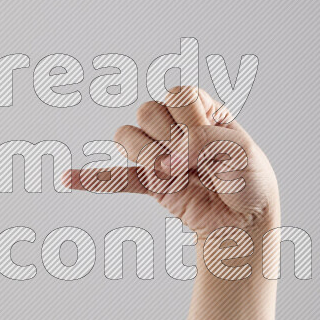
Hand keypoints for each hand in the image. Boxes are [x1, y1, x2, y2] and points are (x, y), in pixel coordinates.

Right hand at [65, 86, 279, 240]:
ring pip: (128, 138)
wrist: (245, 224)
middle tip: (190, 161)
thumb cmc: (250, 182)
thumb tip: (168, 156)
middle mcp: (177, 128)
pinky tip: (68, 179)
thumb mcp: (240, 152)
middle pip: (146, 112)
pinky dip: (93, 178)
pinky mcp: (150, 184)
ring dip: (147, 156)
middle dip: (166, 137)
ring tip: (172, 174)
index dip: (189, 118)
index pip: (178, 95)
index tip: (212, 143)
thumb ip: (203, 141)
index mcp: (202, 111)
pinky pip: (116, 177)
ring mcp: (160, 155)